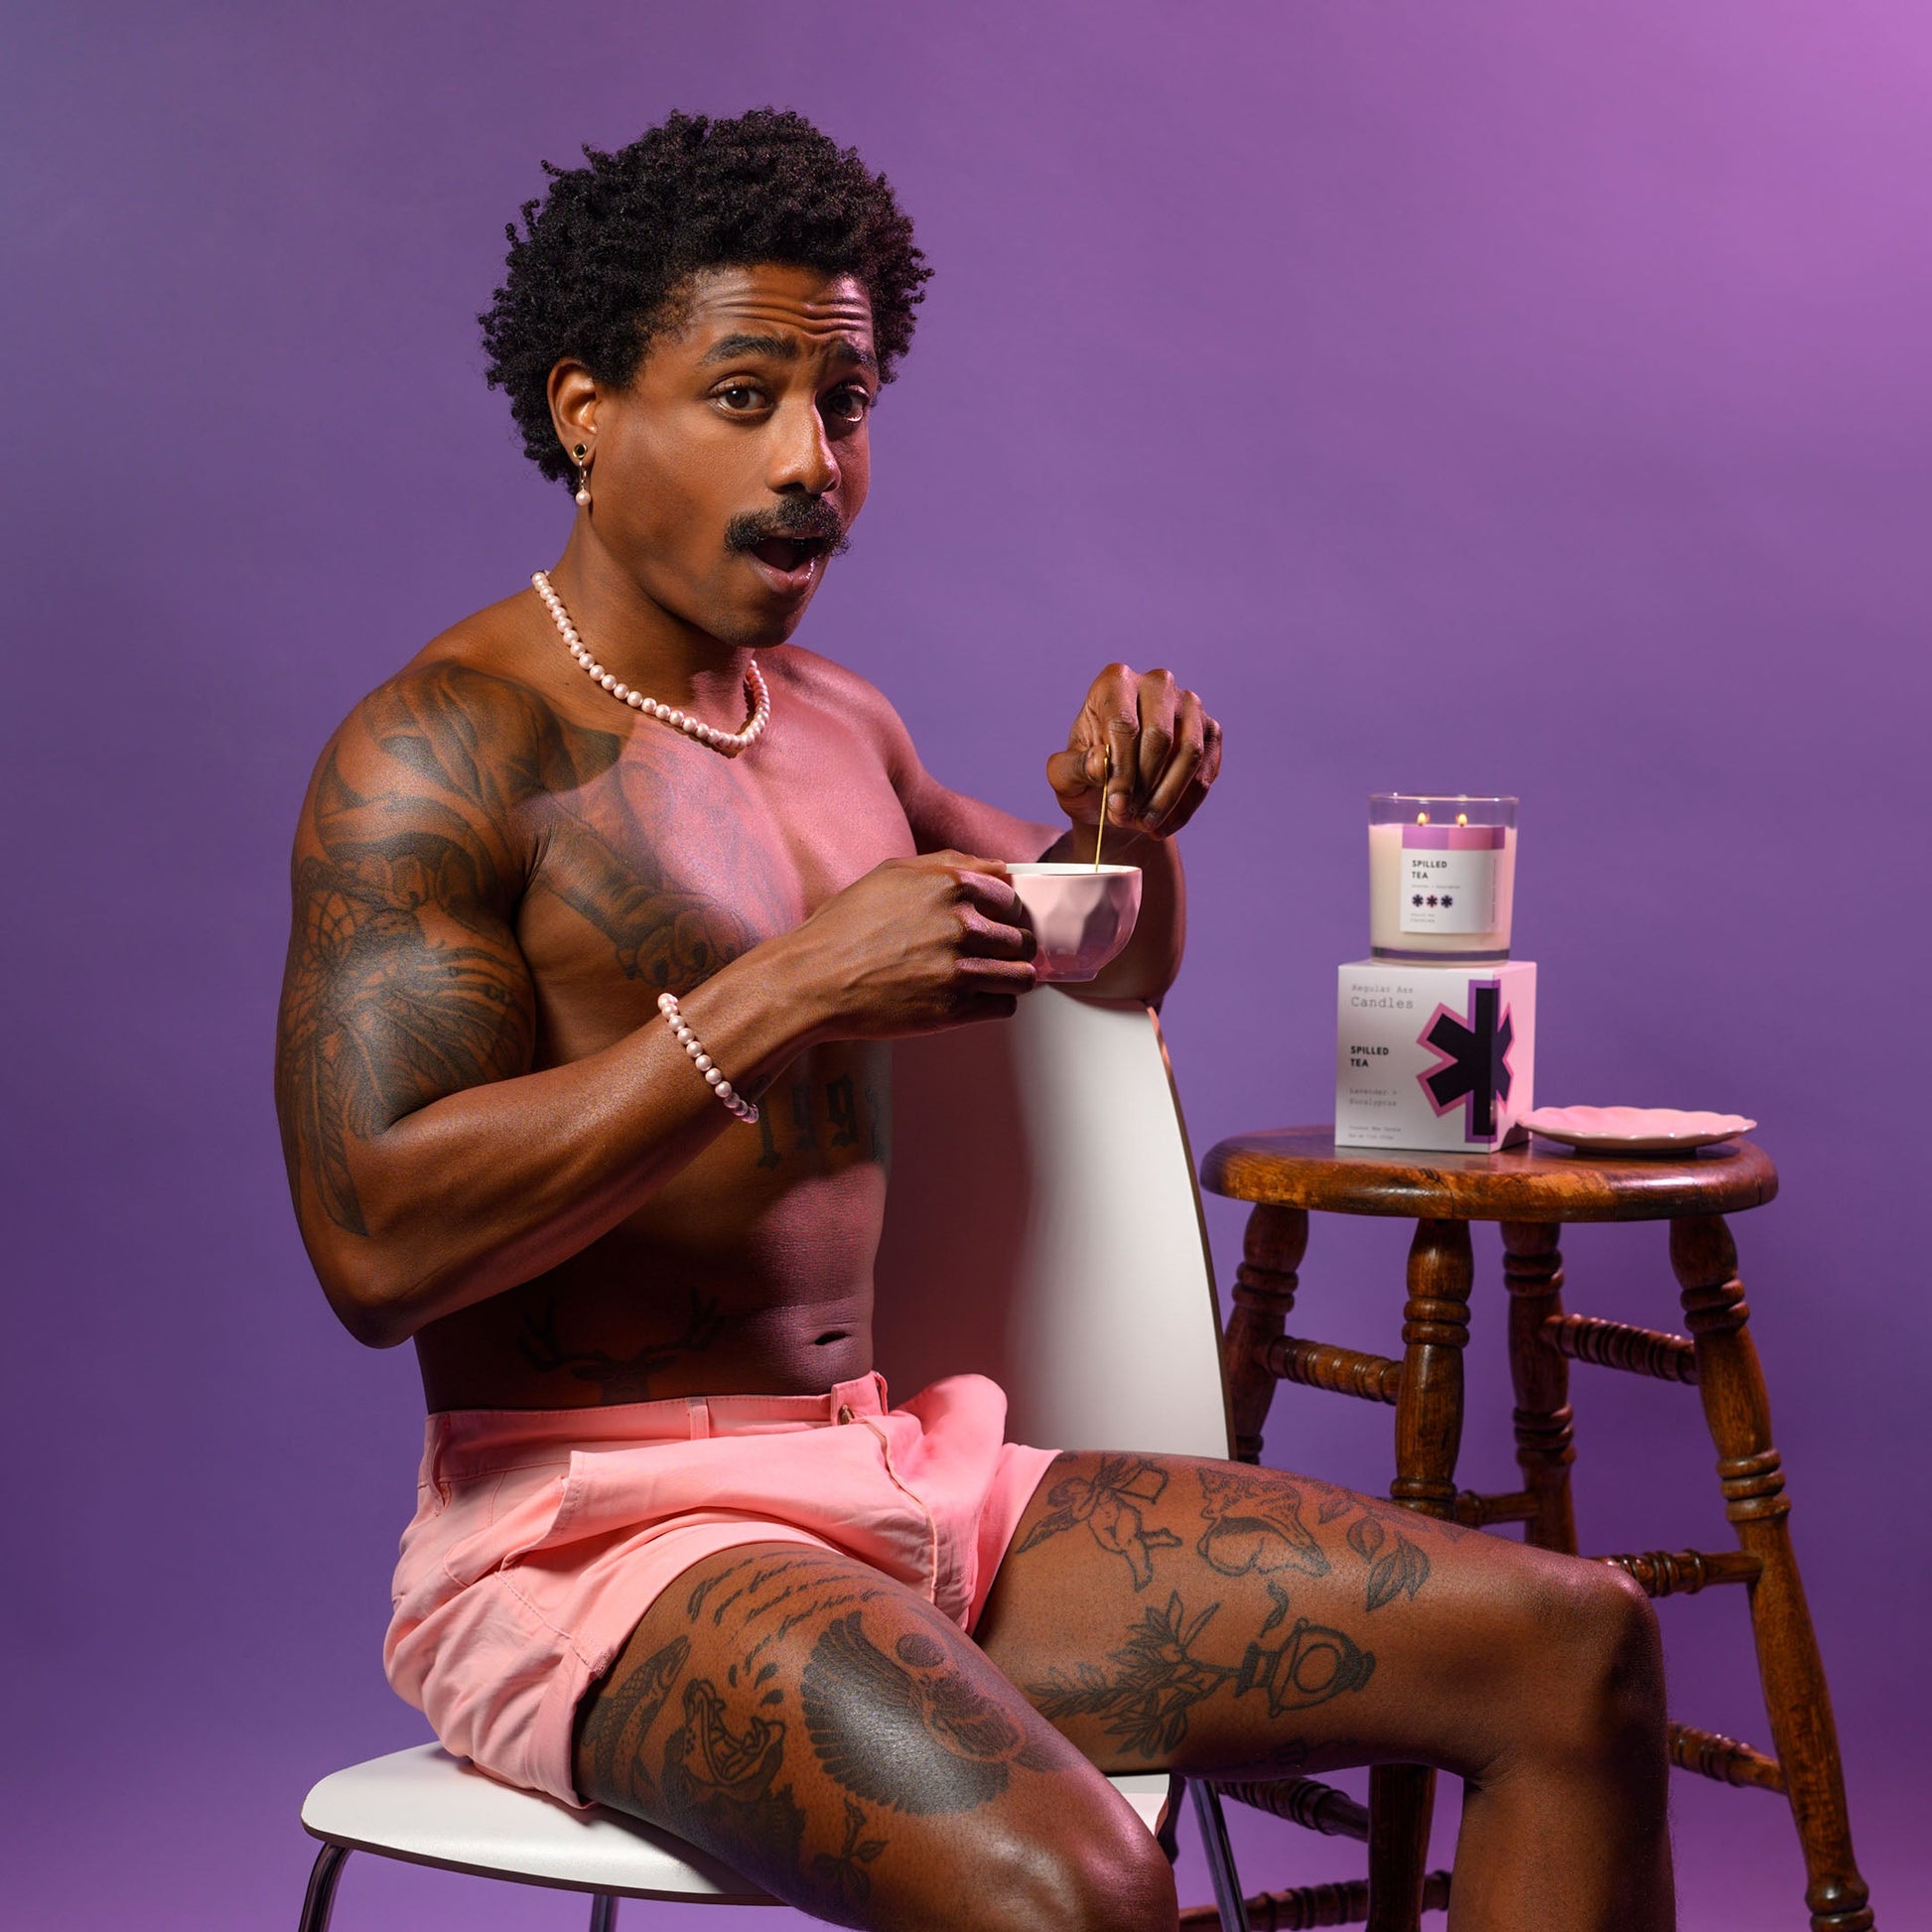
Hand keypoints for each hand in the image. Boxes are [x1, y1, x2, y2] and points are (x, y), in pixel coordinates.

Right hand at [781, 852, 1037, 1037]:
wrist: (811, 980)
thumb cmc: (845, 925)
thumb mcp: (892, 873)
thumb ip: (951, 863)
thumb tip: (1000, 869)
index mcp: (952, 885)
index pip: (1012, 899)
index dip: (1005, 913)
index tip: (995, 924)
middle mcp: (963, 925)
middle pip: (1022, 938)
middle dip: (1011, 947)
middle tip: (992, 955)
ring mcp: (961, 969)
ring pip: (1023, 975)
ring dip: (1012, 976)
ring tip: (992, 979)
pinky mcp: (954, 1010)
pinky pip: (1005, 1006)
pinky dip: (996, 1003)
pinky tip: (974, 998)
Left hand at [1045, 664, 1221, 838]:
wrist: (1116, 794)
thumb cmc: (1086, 777)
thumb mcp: (1064, 778)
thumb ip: (1074, 768)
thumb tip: (1100, 762)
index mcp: (1114, 682)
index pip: (1123, 723)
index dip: (1121, 769)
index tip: (1115, 806)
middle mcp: (1157, 684)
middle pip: (1161, 737)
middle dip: (1145, 786)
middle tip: (1127, 818)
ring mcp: (1189, 706)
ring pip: (1190, 753)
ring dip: (1167, 798)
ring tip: (1145, 825)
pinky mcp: (1210, 731)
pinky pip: (1205, 771)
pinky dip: (1185, 806)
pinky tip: (1163, 825)